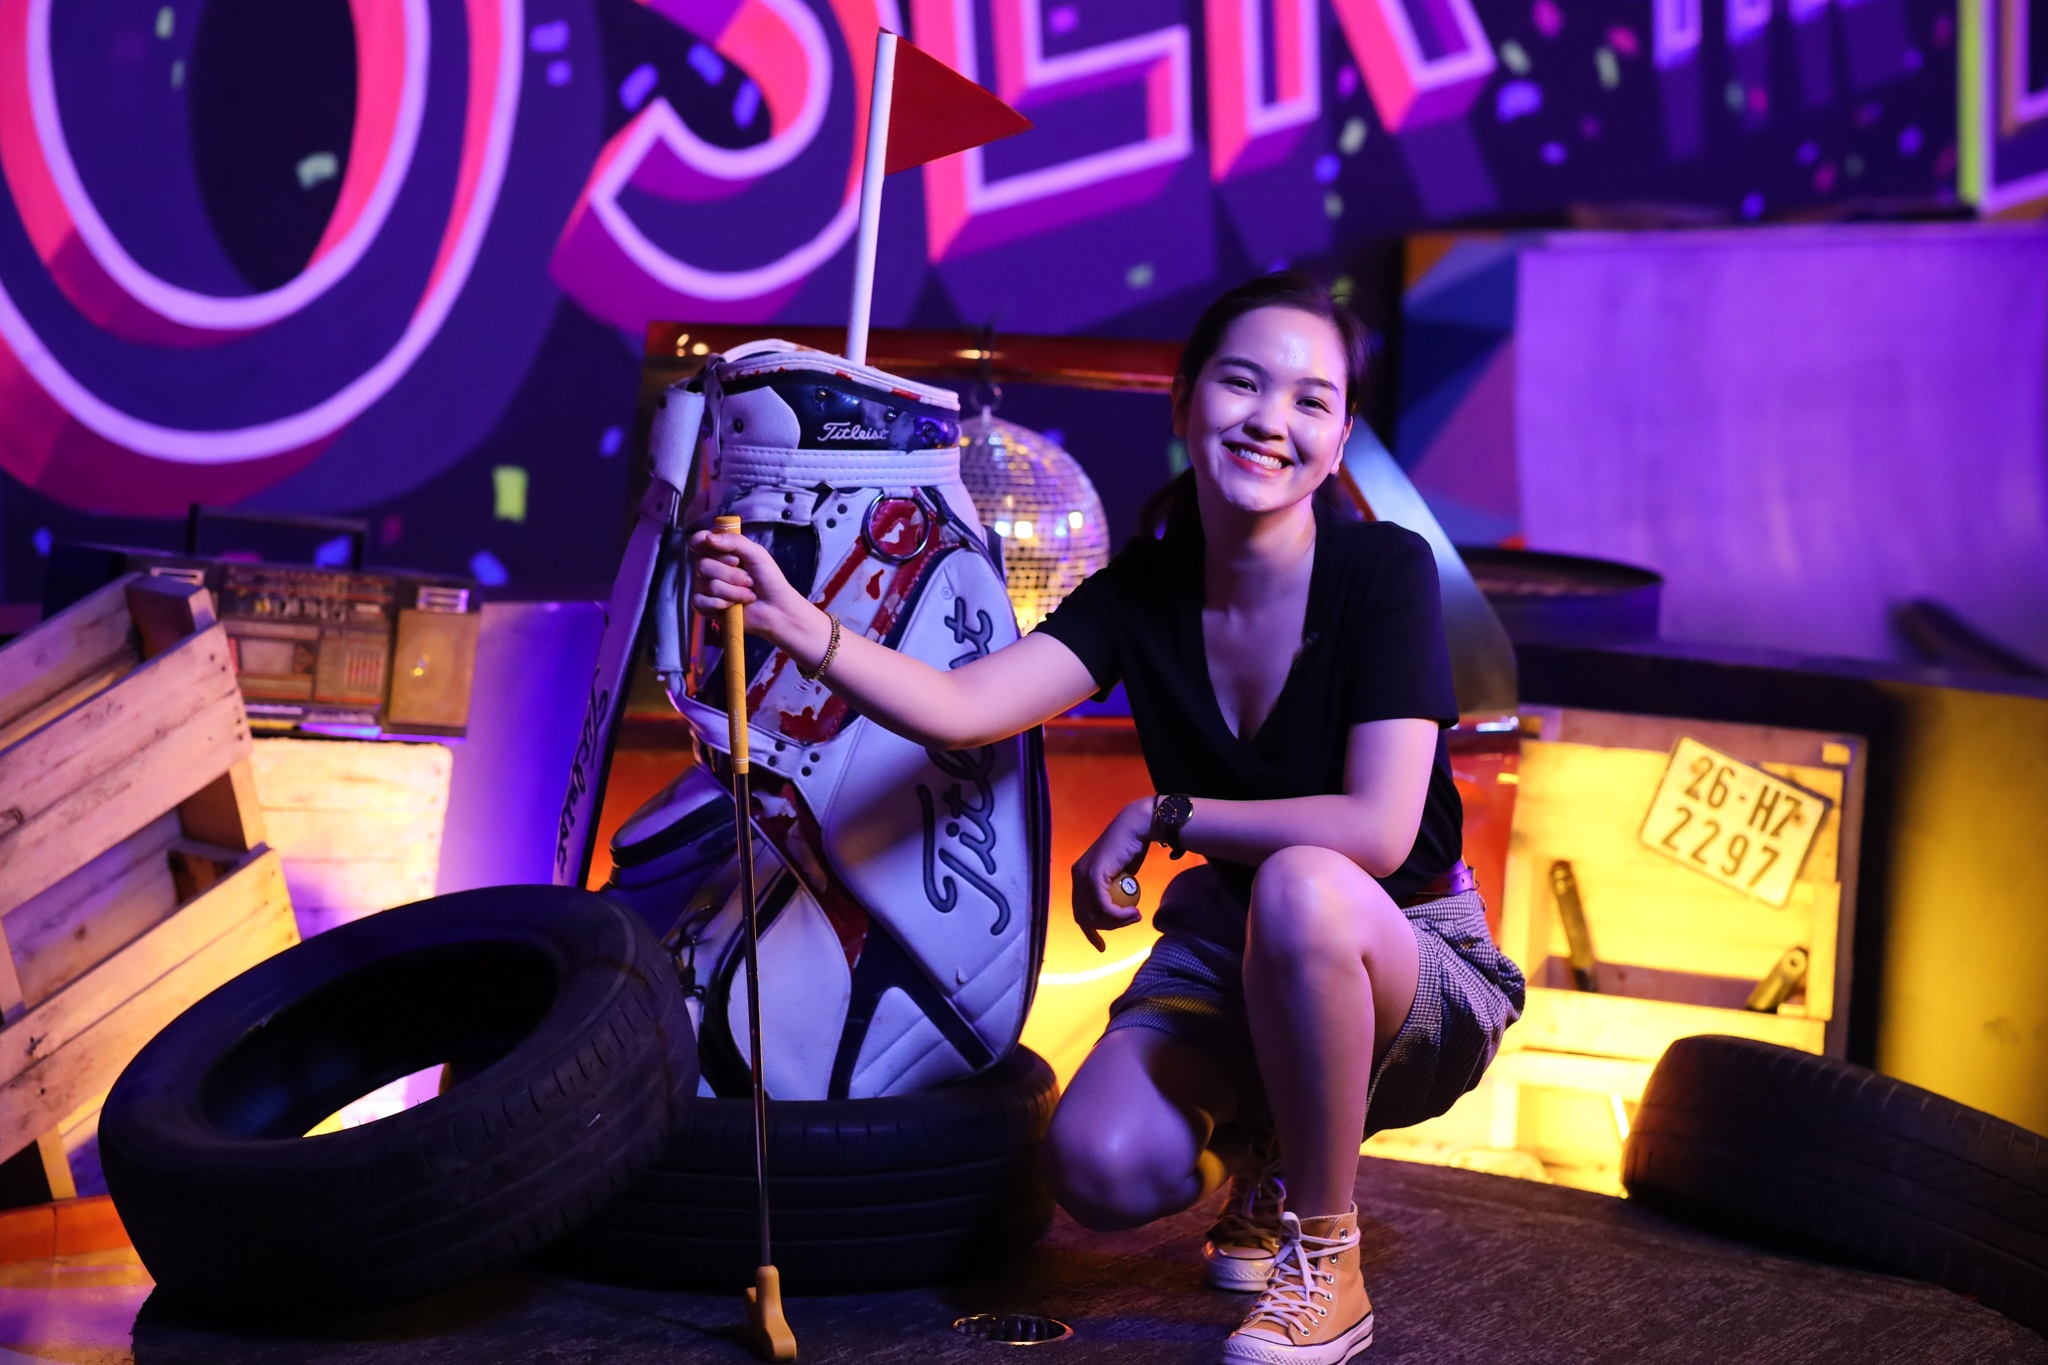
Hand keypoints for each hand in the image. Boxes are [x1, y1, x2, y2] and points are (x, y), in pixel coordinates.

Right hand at [688, 528, 829, 663]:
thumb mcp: (756, 553)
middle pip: (702, 565)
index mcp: (718, 551)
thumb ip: (735, 541)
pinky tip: (734, 606)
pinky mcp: (703, 606)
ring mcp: (703, 586)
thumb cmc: (768, 578)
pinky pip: (700, 601)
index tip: (733, 557)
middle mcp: (708, 567)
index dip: (708, 546)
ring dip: (734, 591)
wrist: (776, 608)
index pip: (697, 541)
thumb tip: (708, 538)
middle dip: (731, 575)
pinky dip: (722, 604)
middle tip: (749, 580)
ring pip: (708, 585)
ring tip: (748, 594)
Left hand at [1072, 798, 1153, 951]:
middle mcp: (1077, 876)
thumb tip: (1115, 913)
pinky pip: (1103, 905)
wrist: (1136, 829)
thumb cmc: (1132, 850)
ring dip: (1115, 922)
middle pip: (1085, 916)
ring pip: (1094, 913)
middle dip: (1106, 927)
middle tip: (1128, 922)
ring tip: (1134, 917)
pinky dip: (1118, 915)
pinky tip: (1132, 915)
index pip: (1080, 910)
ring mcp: (1083, 875)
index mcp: (1080, 877)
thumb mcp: (1120, 877)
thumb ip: (1113, 893)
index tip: (1101, 947)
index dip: (1089, 931)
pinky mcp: (1093, 875)